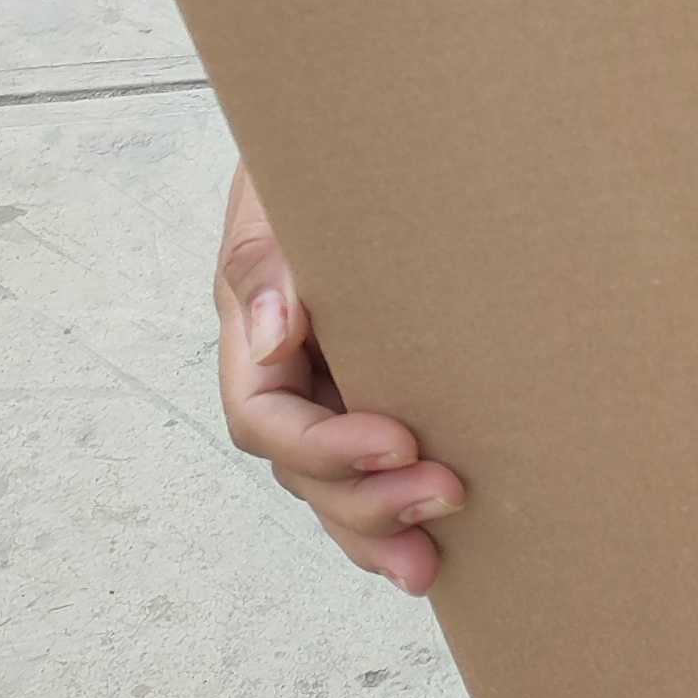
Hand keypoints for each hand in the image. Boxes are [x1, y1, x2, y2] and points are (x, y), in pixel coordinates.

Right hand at [215, 160, 466, 594]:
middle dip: (364, 502)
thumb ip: (269, 260)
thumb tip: (272, 334)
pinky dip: (393, 508)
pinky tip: (435, 547)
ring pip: (332, 485)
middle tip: (444, 499)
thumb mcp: (281, 192)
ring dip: (376, 529)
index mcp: (253, 332)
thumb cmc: (319, 159)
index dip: (324, 446)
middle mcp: (285, 373)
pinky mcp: (376, 389)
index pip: (265, 416)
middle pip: (301, 469)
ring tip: (428, 566)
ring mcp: (328, 387)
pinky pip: (370, 467)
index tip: (399, 440)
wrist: (362, 132)